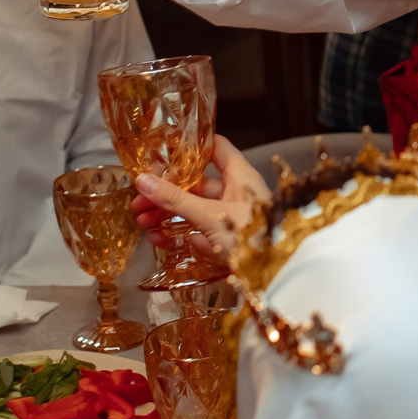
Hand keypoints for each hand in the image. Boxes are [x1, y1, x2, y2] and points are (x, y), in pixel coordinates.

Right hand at [133, 134, 270, 260]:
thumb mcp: (209, 215)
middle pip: (195, 184)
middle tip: (138, 200)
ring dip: (167, 214)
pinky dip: (179, 235)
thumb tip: (142, 181)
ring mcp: (231, 217)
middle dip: (166, 192)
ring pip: (194, 209)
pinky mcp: (227, 240)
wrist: (279, 272)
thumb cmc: (249, 234)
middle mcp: (235, 192)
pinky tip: (160, 240)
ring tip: (143, 222)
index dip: (191, 145)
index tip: (162, 149)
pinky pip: (199, 232)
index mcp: (239, 175)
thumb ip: (175, 199)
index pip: (215, 148)